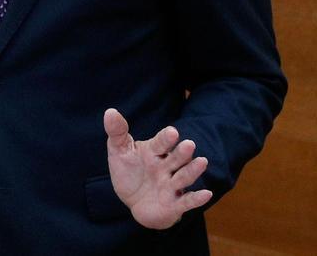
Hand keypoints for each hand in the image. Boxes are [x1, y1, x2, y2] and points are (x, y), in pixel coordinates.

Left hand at [104, 108, 211, 229]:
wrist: (134, 201)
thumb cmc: (129, 172)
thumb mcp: (119, 151)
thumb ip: (117, 132)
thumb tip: (110, 111)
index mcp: (154, 152)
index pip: (161, 143)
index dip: (166, 138)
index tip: (172, 132)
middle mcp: (166, 167)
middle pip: (176, 158)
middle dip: (182, 152)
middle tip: (189, 144)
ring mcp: (171, 185)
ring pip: (184, 176)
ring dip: (192, 170)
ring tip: (202, 162)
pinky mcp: (174, 204)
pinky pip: (187, 201)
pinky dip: (197, 199)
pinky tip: (206, 194)